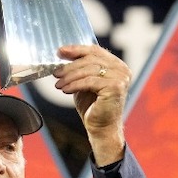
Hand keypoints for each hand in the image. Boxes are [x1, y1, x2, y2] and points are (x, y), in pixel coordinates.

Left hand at [54, 45, 130, 165]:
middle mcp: (122, 69)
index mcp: (117, 65)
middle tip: (55, 72)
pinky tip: (64, 90)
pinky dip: (74, 85)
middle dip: (70, 66)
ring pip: (89, 70)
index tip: (59, 52)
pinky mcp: (115, 87)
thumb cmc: (93, 106)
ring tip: (58, 84)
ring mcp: (120, 77)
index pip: (95, 50)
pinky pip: (89, 81)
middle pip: (91, 59)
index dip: (76, 49)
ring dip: (70, 76)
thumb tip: (62, 53)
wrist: (101, 127)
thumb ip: (80, 67)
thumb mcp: (84, 82)